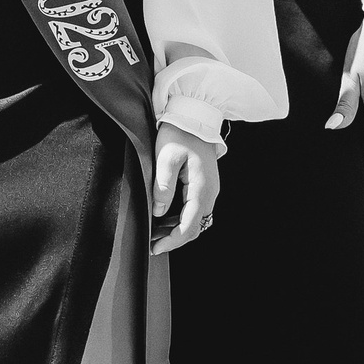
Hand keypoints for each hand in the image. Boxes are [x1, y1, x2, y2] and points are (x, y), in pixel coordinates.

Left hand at [150, 123, 221, 254]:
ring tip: (155, 232)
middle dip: (174, 238)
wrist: (194, 115)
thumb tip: (160, 212)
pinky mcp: (204, 185)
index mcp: (201, 188)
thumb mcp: (166, 157)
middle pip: (195, 227)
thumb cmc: (179, 133)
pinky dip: (181, 218)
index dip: (173, 240)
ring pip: (195, 219)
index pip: (189, 226)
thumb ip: (163, 186)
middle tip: (153, 243)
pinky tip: (165, 218)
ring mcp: (209, 189)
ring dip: (177, 229)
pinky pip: (195, 209)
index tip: (156, 247)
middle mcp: (210, 192)